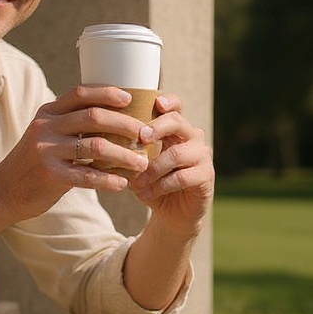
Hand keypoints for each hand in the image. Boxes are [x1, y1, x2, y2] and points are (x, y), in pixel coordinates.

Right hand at [0, 85, 150, 224]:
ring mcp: (46, 151)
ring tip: (141, 163)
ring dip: (124, 155)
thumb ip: (71, 125)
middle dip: (125, 124)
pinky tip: (122, 185)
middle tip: (145, 134)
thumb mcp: (46, 136)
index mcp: (47, 112)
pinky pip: (87, 176)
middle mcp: (45, 127)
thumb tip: (114, 120)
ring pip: (96, 147)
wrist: (3, 191)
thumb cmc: (34, 163)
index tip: (130, 99)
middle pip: (94, 117)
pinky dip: (108, 180)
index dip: (108, 93)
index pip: (81, 93)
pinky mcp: (50, 175)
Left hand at [129, 92, 213, 236]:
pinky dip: (161, 186)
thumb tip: (106, 144)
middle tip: (141, 137)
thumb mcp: (137, 165)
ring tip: (137, 182)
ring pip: (177, 154)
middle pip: (177, 122)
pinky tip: (147, 194)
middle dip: (157, 128)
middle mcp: (192, 137)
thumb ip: (128, 152)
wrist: (172, 213)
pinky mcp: (206, 176)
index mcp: (175, 129)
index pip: (175, 106)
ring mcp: (202, 155)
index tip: (156, 102)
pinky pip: (182, 177)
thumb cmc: (152, 183)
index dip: (168, 101)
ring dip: (153, 168)